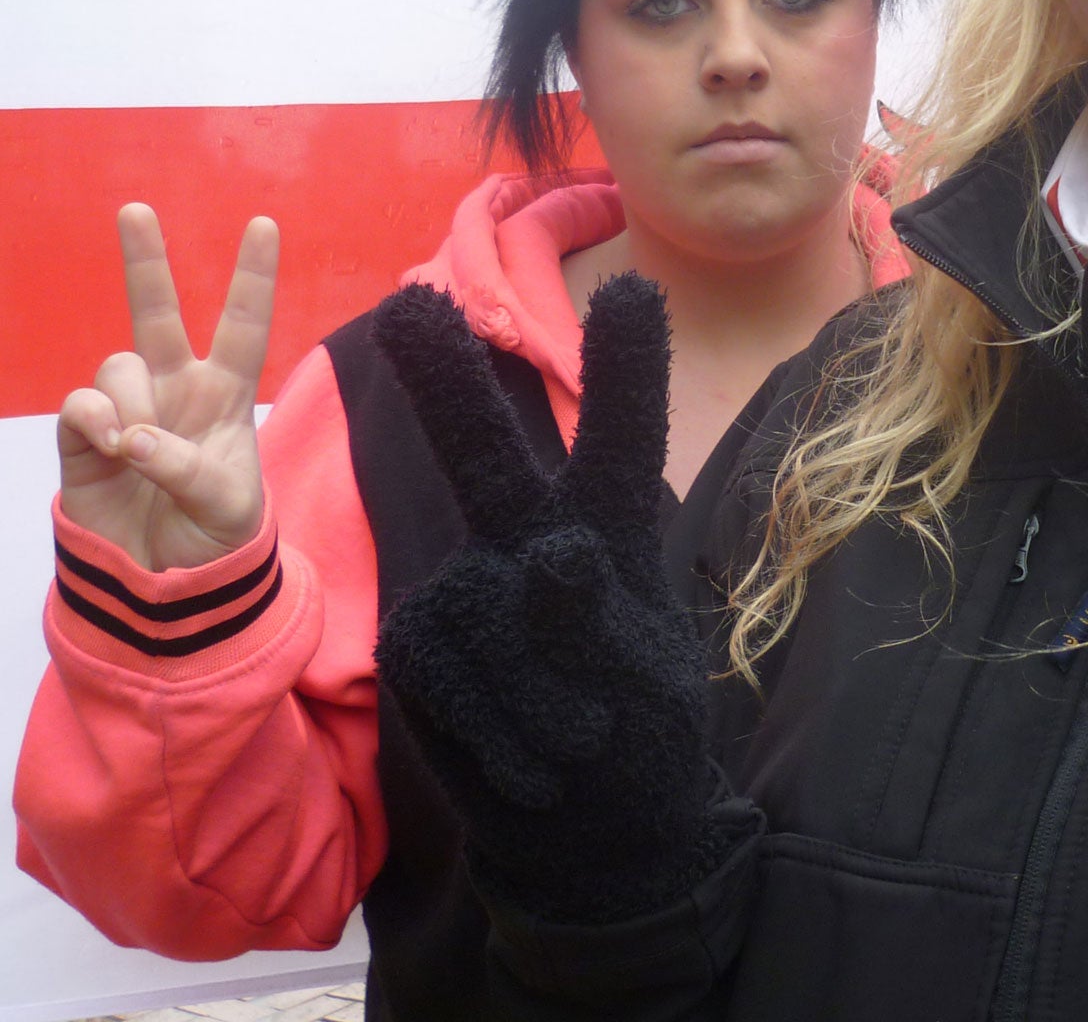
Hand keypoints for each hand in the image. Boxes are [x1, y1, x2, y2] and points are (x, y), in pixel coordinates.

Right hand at [55, 204, 274, 571]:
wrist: (163, 582)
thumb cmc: (213, 536)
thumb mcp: (227, 506)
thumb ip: (188, 467)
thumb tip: (136, 438)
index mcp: (226, 395)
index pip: (244, 326)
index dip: (252, 277)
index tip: (263, 223)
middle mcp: (175, 389)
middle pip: (157, 314)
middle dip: (146, 261)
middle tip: (135, 209)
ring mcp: (127, 408)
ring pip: (119, 365)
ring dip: (132, 403)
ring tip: (140, 449)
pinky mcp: (82, 436)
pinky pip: (80, 404)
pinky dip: (96, 422)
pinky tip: (111, 448)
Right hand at [372, 274, 724, 924]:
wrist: (586, 828)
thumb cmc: (636, 734)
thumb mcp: (647, 682)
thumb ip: (602, 616)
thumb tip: (558, 551)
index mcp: (608, 529)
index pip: (618, 441)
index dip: (626, 370)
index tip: (634, 290)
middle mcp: (529, 540)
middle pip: (488, 456)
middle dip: (446, 381)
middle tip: (409, 302)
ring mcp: (469, 588)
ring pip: (480, 612)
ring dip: (535, 696)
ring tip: (579, 741)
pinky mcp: (420, 642)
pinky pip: (446, 670)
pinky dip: (495, 728)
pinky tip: (530, 763)